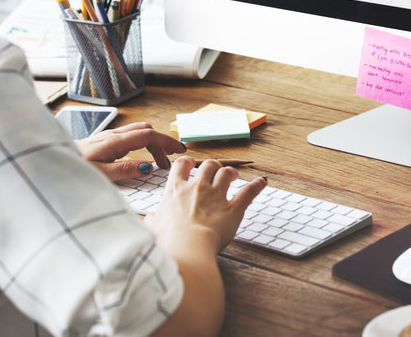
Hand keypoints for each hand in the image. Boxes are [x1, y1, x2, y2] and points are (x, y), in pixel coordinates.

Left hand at [74, 122, 184, 181]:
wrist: (55, 161)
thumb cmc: (76, 168)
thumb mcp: (101, 174)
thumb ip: (125, 170)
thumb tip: (148, 167)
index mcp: (115, 142)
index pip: (148, 135)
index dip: (166, 141)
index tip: (179, 151)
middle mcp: (113, 135)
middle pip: (146, 131)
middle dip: (162, 143)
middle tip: (170, 161)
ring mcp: (109, 136)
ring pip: (139, 132)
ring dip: (153, 143)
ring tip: (159, 162)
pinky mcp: (105, 140)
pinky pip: (130, 136)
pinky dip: (143, 144)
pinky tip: (141, 158)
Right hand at [145, 156, 266, 254]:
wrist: (186, 247)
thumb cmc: (168, 240)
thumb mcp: (153, 228)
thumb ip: (152, 220)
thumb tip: (148, 220)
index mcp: (176, 190)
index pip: (181, 165)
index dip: (188, 162)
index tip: (191, 164)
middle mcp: (197, 188)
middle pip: (208, 165)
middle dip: (213, 166)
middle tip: (215, 171)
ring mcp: (216, 196)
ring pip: (226, 173)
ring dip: (231, 172)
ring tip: (234, 175)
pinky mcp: (233, 209)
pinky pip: (248, 192)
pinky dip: (257, 186)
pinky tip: (262, 182)